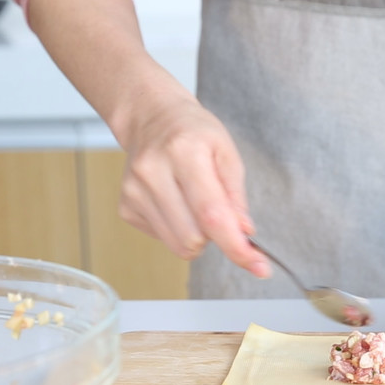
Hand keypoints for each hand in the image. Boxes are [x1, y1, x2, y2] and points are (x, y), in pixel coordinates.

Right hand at [117, 92, 270, 277]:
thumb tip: (243, 232)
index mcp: (184, 152)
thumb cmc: (193, 133)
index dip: (236, 246)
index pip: (211, 214)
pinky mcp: (125, 207)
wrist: (152, 118)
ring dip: (197, 235)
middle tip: (218, 211)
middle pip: (194, 238)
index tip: (259, 266)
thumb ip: (236, 195)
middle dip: (215, 235)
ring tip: (194, 203)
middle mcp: (153, 172)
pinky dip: (177, 229)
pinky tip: (175, 202)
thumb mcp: (226, 151)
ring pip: (178, 245)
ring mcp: (134, 191)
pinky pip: (163, 240)